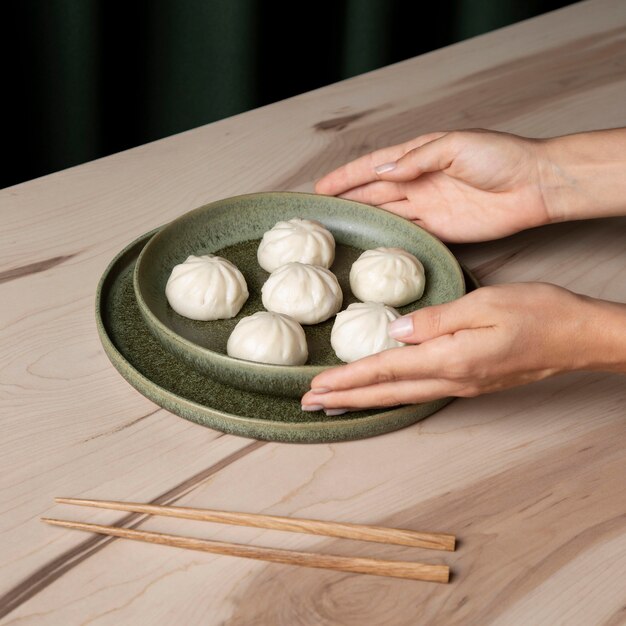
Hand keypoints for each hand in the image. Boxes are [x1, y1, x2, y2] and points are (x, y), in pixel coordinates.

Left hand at [301, 283, 625, 411]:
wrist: (579, 337)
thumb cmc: (539, 314)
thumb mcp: (485, 303)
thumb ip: (436, 319)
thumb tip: (395, 331)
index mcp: (451, 359)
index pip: (385, 370)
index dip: (347, 379)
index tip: (316, 387)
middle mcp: (452, 380)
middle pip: (386, 392)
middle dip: (345, 399)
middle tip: (310, 404)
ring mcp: (462, 385)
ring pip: (400, 396)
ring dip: (363, 400)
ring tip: (334, 403)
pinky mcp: (470, 381)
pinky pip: (419, 392)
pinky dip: (390, 395)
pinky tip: (380, 392)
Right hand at [316, 129, 552, 242]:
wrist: (534, 186)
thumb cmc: (500, 157)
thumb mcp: (456, 146)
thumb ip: (417, 159)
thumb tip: (382, 172)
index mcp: (421, 154)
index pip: (375, 165)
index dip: (348, 176)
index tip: (322, 187)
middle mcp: (420, 180)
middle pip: (375, 191)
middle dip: (349, 198)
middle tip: (323, 211)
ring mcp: (429, 206)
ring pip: (387, 212)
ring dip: (365, 218)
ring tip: (339, 227)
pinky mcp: (441, 229)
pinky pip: (408, 233)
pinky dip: (389, 237)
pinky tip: (371, 242)